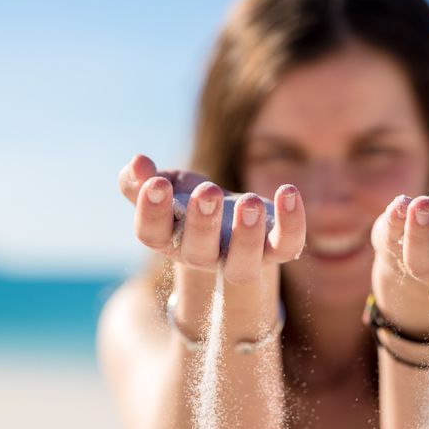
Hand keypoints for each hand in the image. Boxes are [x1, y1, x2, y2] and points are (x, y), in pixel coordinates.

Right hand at [118, 154, 305, 285]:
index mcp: (169, 239)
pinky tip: (287, 191)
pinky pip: (286, 245)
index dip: (151, 212)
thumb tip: (138, 162)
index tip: (157, 184)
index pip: (151, 234)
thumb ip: (142, 179)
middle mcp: (202, 257)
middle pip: (198, 252)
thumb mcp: (167, 186)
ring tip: (248, 202)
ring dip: (245, 235)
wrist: (232, 220)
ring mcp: (240, 259)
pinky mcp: (275, 251)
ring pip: (242, 265)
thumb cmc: (191, 202)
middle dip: (202, 223)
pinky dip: (291, 222)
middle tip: (207, 191)